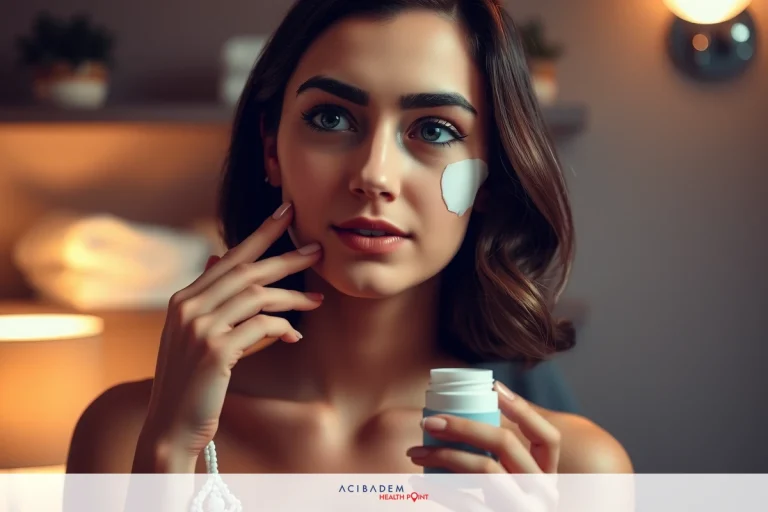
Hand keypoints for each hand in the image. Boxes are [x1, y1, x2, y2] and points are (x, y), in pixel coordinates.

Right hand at [134, 202, 322, 470]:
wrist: (171, 427)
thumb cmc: (191, 382)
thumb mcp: (193, 334)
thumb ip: (208, 298)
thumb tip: (218, 257)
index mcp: (184, 299)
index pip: (230, 257)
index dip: (261, 233)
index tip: (287, 212)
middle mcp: (189, 307)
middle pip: (247, 270)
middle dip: (286, 258)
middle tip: (317, 251)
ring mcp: (200, 327)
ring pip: (258, 295)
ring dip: (293, 297)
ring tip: (318, 301)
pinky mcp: (215, 351)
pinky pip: (261, 326)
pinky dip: (283, 328)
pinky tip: (295, 337)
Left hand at [406, 381, 559, 510]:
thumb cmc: (502, 504)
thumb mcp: (516, 480)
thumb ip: (506, 453)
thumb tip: (480, 403)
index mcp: (548, 474)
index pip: (548, 436)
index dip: (522, 409)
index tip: (493, 387)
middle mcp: (542, 492)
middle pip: (506, 443)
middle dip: (463, 426)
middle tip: (429, 422)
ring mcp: (523, 509)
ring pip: (485, 468)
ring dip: (443, 455)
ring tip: (415, 452)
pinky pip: (467, 500)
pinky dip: (439, 488)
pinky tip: (420, 481)